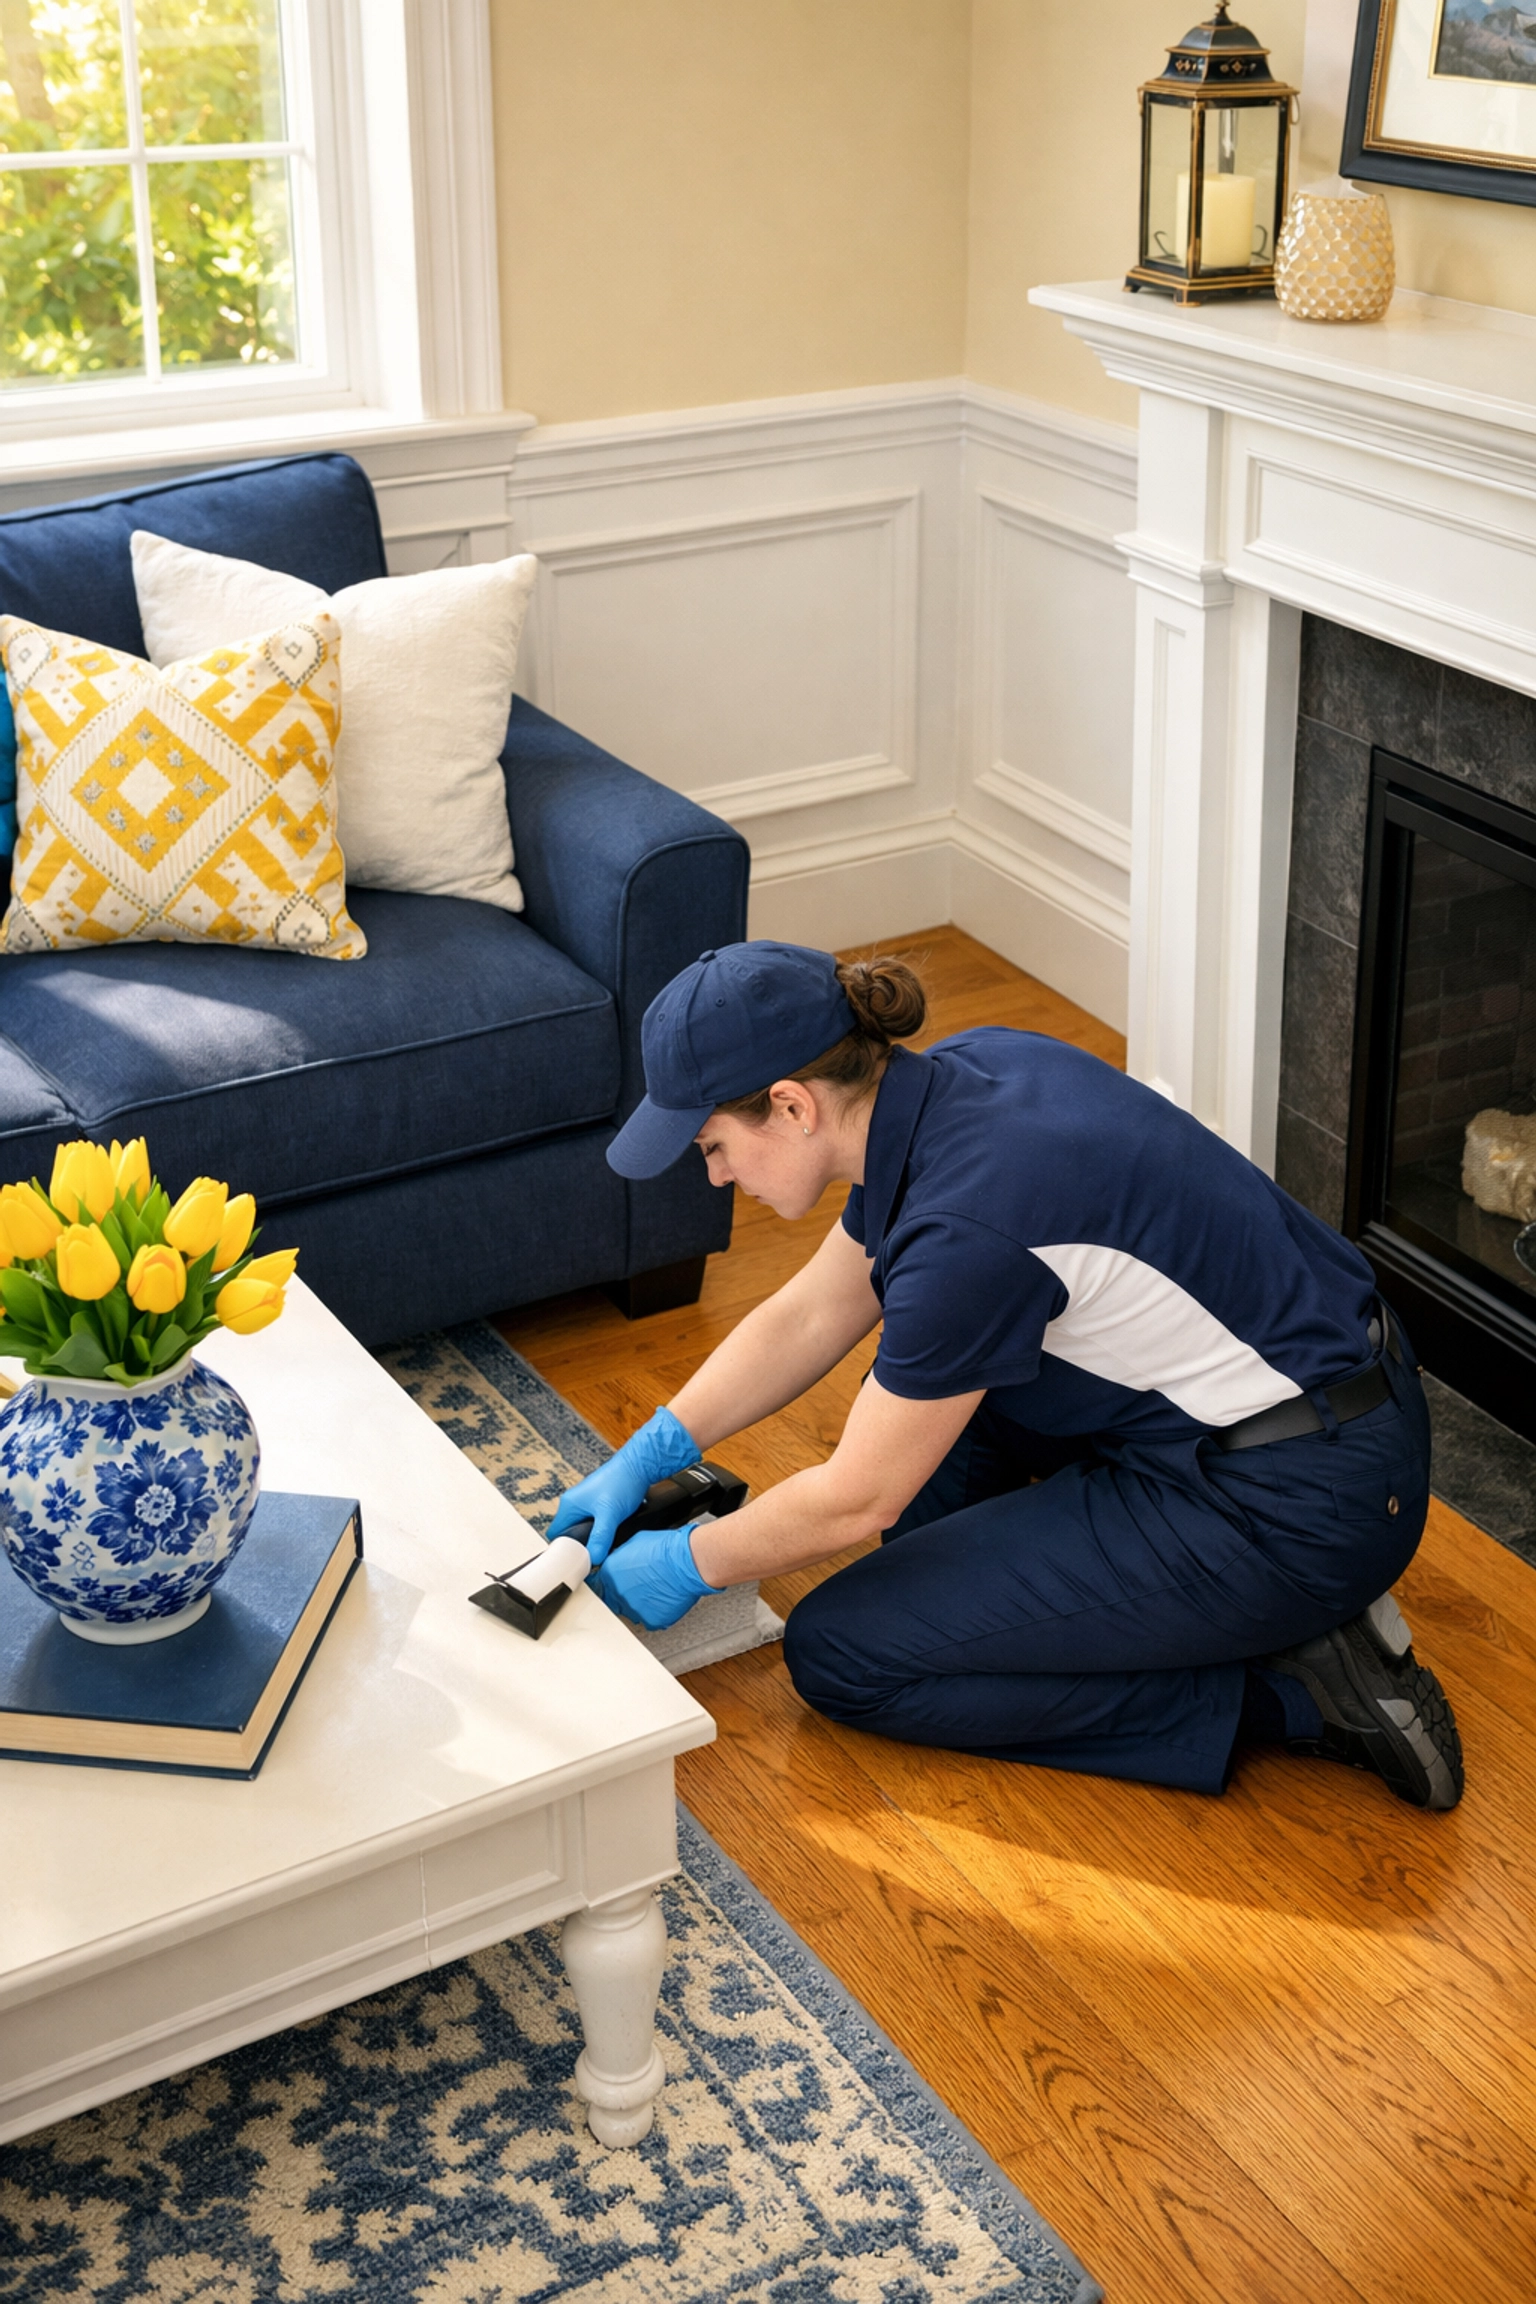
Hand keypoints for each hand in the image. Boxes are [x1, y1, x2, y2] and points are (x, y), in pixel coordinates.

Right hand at [546, 1406, 698, 1565]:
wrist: (640, 1465)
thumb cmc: (621, 1482)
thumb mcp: (609, 1514)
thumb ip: (600, 1538)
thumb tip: (593, 1559)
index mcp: (569, 1505)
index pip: (555, 1534)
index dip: (562, 1549)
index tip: (573, 1561)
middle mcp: (575, 1503)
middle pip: (569, 1532)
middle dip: (579, 1545)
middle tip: (588, 1559)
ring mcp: (587, 1502)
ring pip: (583, 1528)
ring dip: (592, 1538)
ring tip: (601, 1549)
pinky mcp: (600, 1503)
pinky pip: (594, 1522)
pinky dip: (600, 1530)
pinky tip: (610, 1536)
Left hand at [592, 1523, 718, 1628]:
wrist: (687, 1561)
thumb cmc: (666, 1549)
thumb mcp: (633, 1543)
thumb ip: (619, 1558)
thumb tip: (619, 1562)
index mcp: (610, 1574)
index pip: (597, 1587)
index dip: (606, 1585)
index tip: (612, 1585)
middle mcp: (619, 1594)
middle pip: (613, 1601)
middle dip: (623, 1595)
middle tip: (639, 1586)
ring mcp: (634, 1610)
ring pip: (632, 1612)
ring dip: (639, 1604)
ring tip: (655, 1590)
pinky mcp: (652, 1620)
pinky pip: (650, 1620)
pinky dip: (656, 1612)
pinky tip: (664, 1598)